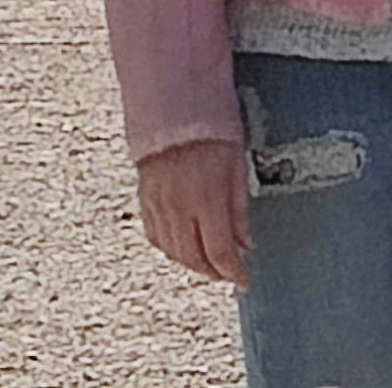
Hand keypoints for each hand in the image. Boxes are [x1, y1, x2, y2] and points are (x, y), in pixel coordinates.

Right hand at [138, 139, 247, 284]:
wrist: (173, 111)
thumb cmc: (212, 132)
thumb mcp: (238, 168)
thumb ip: (240, 210)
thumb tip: (246, 242)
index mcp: (205, 201)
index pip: (220, 251)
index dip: (233, 272)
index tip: (245, 280)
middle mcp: (178, 209)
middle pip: (194, 257)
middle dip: (214, 272)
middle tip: (230, 275)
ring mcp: (157, 207)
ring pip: (172, 251)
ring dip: (193, 264)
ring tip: (211, 266)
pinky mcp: (145, 201)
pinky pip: (156, 237)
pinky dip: (172, 249)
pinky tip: (184, 249)